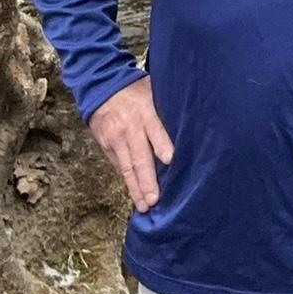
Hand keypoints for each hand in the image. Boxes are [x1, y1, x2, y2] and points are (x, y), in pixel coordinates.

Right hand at [89, 78, 173, 212]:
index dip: (162, 147)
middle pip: (139, 157)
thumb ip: (168, 109)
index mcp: (146, 112)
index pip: (156, 132)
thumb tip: (191, 124)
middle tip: (155, 199)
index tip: (170, 161)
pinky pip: (118, 166)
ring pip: (126, 168)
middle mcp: (130, 128)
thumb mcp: (156, 91)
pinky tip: (135, 194)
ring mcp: (115, 139)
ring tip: (144, 206)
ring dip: (136, 188)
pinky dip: (127, 181)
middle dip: (147, 180)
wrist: (101, 87)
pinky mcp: (106, 146)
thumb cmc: (137, 90)